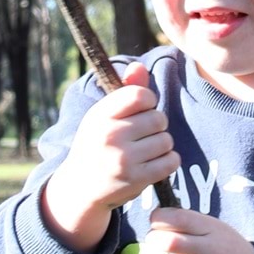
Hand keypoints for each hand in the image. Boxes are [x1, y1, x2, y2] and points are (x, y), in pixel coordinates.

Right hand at [40, 61, 179, 251]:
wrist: (81, 186)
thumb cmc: (97, 144)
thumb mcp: (103, 116)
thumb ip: (125, 92)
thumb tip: (140, 66)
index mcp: (101, 115)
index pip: (140, 95)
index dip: (148, 101)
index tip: (141, 110)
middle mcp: (110, 135)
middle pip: (159, 118)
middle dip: (156, 125)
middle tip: (142, 135)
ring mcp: (123, 158)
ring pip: (166, 140)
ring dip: (162, 145)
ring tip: (145, 150)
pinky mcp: (137, 179)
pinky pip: (171, 161)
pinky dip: (168, 161)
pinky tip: (153, 163)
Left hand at [138, 208, 253, 253]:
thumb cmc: (227, 252)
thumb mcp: (216, 230)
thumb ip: (189, 223)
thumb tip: (154, 220)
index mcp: (213, 229)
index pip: (176, 217)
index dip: (158, 219)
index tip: (158, 224)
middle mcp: (211, 250)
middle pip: (167, 242)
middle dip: (155, 242)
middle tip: (161, 245)